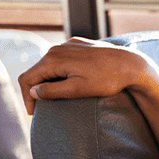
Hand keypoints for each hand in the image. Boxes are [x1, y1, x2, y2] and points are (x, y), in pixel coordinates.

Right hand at [17, 37, 150, 114]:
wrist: (132, 64)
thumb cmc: (107, 80)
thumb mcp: (78, 89)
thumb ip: (52, 90)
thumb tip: (33, 91)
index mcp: (53, 59)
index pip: (27, 79)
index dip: (27, 98)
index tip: (34, 113)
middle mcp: (57, 49)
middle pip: (37, 71)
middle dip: (37, 90)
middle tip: (45, 109)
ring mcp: (68, 45)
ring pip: (49, 65)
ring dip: (49, 80)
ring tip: (58, 97)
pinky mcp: (79, 45)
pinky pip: (62, 59)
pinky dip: (60, 72)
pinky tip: (71, 82)